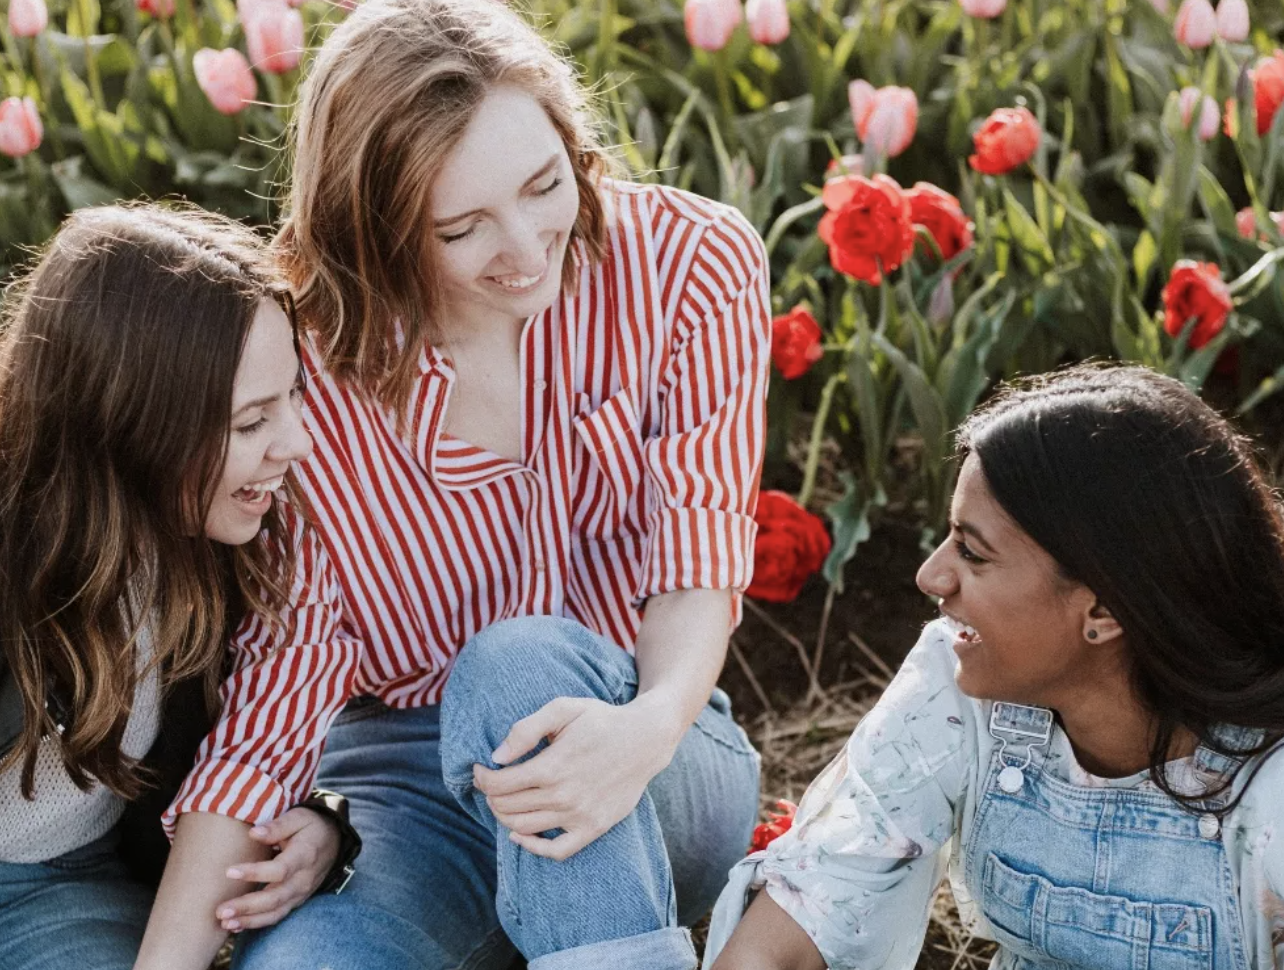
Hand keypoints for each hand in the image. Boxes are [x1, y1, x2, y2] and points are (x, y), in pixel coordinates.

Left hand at [215, 807, 340, 931]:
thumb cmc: (310, 826)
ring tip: (225, 923)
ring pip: (275, 912)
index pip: (280, 869)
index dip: (255, 872)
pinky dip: (256, 923)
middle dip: (247, 906)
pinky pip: (276, 916)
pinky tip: (236, 926)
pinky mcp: (296, 900)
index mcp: (305, 855)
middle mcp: (304, 879)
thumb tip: (253, 833)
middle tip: (221, 911)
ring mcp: (301, 893)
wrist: (334, 840)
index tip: (229, 871)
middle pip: (275, 897)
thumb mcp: (299, 817)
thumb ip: (277, 826)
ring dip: (249, 920)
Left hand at [473, 696, 675, 861]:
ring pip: (524, 828)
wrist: (645, 740)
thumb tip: (497, 757)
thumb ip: (526, 729)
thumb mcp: (563, 709)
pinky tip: (520, 835)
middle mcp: (563, 796)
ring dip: (504, 816)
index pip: (499, 784)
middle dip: (490, 795)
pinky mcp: (593, 828)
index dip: (481, 778)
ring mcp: (578, 815)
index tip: (480, 769)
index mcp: (551, 767)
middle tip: (490, 783)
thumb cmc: (601, 721)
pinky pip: (556, 851)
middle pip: (506, 807)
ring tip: (503, 801)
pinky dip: (532, 847)